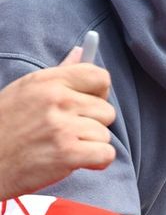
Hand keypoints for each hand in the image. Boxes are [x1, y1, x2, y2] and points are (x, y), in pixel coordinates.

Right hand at [0, 48, 115, 200]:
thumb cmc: (5, 128)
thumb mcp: (25, 92)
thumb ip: (58, 75)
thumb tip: (80, 52)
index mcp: (47, 81)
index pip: (99, 77)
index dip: (99, 94)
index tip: (86, 105)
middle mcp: (57, 100)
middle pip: (106, 110)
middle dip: (92, 125)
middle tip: (65, 133)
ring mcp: (62, 127)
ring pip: (105, 134)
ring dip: (89, 145)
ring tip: (60, 148)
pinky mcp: (67, 154)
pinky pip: (106, 155)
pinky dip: (95, 162)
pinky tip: (72, 161)